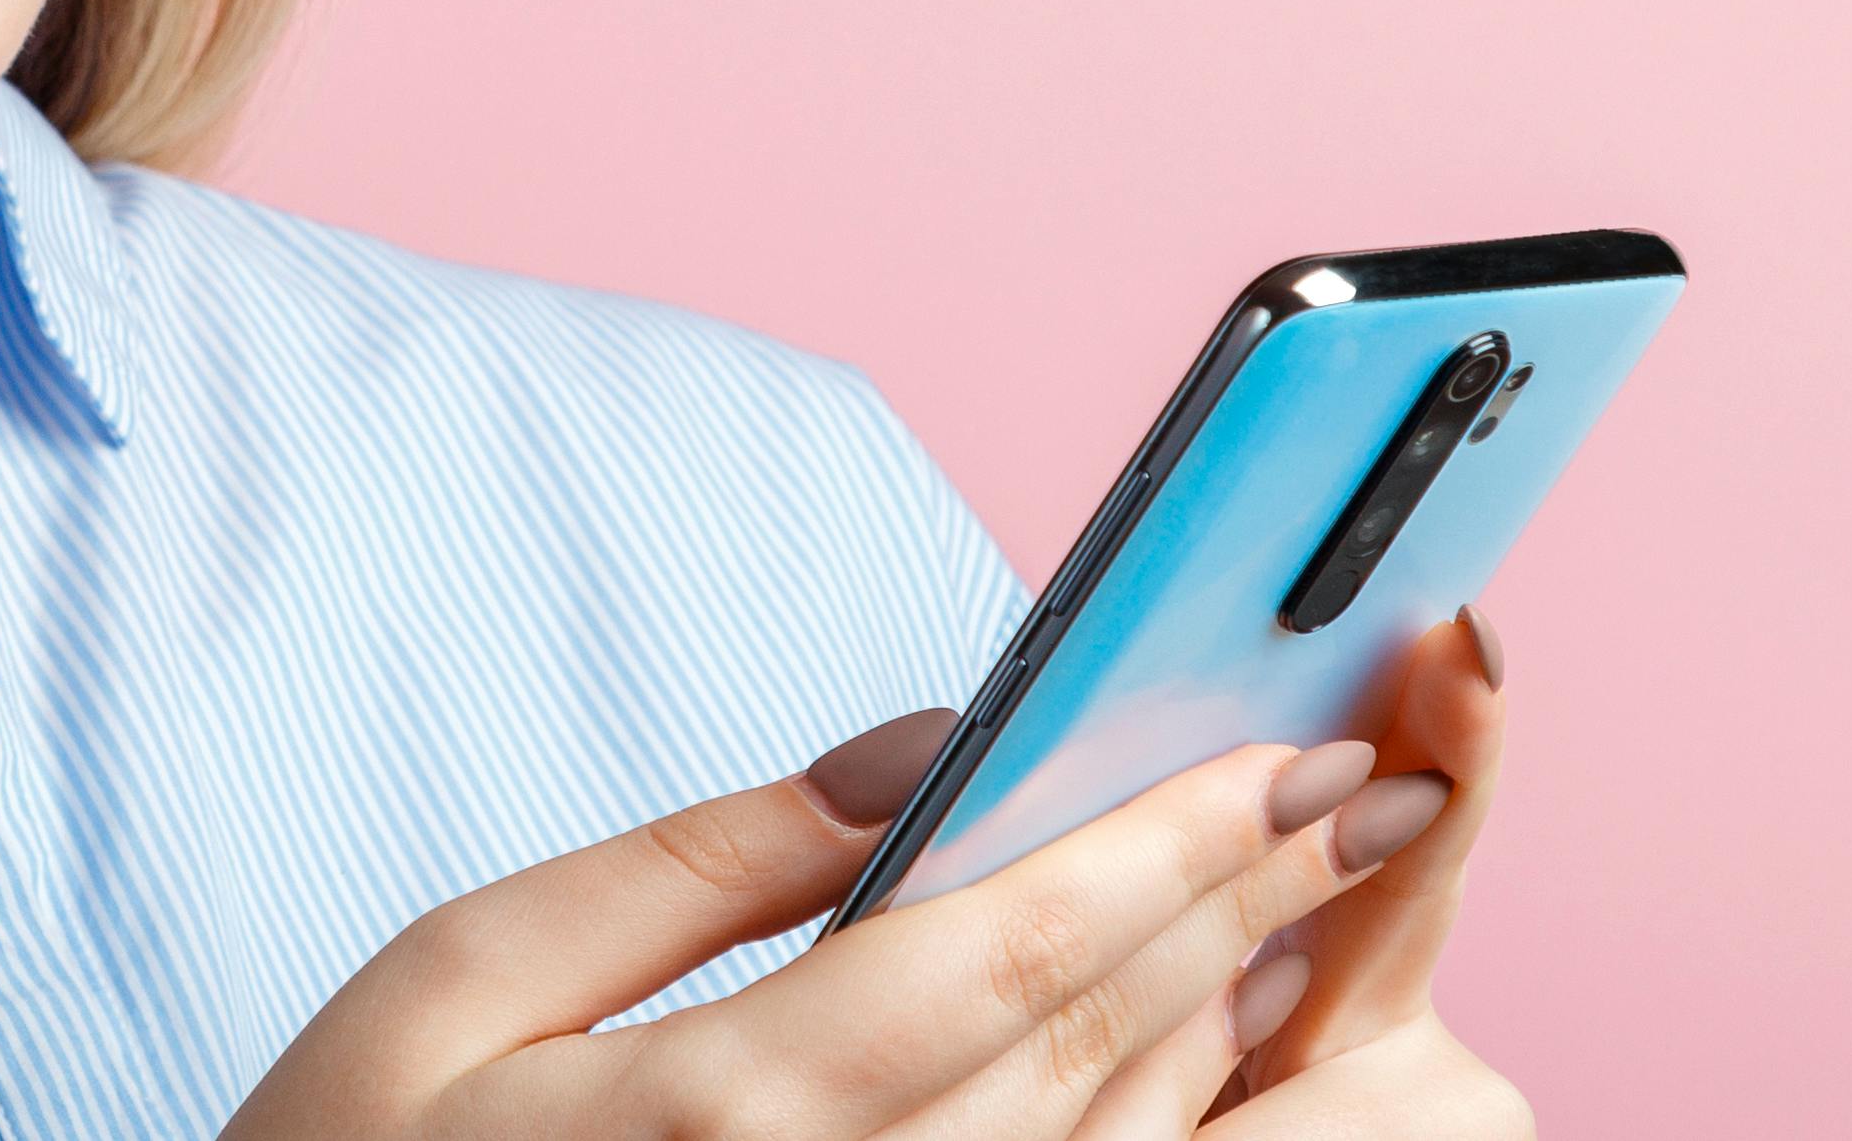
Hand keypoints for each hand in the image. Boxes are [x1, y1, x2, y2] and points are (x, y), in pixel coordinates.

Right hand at [226, 612, 1528, 1140]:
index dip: (1174, 847)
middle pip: (1100, 1046)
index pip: (1010, 953)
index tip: (1297, 757)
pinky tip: (1197, 1040)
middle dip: (1255, 906)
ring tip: (1328, 896)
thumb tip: (915, 748)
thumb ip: (700, 861)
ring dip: (1236, 1015)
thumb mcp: (466, 980)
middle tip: (1385, 794)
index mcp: (723, 1112)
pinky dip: (1152, 1121)